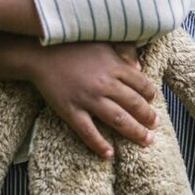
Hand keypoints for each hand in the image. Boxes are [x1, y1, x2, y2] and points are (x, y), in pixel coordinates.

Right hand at [0, 34, 157, 157]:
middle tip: (155, 126)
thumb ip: (123, 51)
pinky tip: (109, 154)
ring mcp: (87, 99)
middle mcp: (104, 84)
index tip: (153, 101)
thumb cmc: (72, 44)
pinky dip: (99, 144)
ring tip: (146, 141)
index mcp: (113, 66)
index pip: (141, 84)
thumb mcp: (101, 40)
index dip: (150, 94)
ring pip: (118, 120)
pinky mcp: (70, 110)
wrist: (39, 53)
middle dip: (148, 117)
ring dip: (134, 132)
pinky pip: (88, 131)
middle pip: (133, 104)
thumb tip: (139, 68)